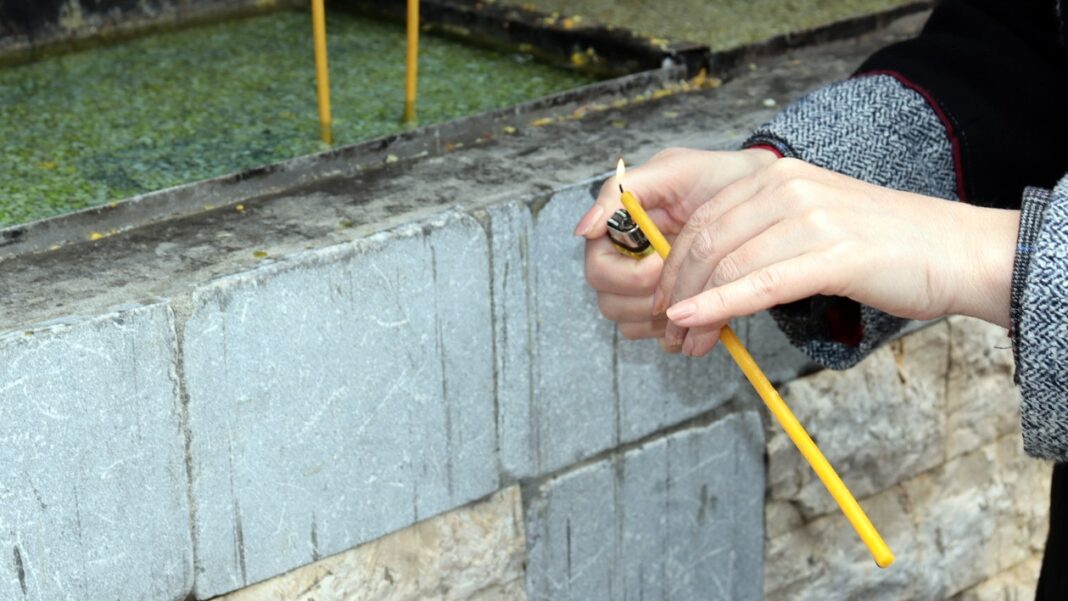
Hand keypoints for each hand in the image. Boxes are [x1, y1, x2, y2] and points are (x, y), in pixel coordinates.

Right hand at [575, 147, 777, 345]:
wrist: (761, 195)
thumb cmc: (715, 178)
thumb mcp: (671, 170)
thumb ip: (620, 192)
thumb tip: (582, 230)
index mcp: (618, 234)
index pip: (598, 269)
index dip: (625, 275)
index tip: (660, 262)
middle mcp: (625, 264)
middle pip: (609, 303)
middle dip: (648, 298)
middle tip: (686, 281)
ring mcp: (645, 290)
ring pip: (630, 324)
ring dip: (663, 317)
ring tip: (697, 292)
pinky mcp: (669, 309)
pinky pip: (657, 335)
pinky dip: (677, 329)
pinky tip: (701, 307)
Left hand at [656, 158, 1019, 355]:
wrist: (955, 251)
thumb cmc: (881, 246)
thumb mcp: (809, 223)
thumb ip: (759, 236)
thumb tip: (708, 276)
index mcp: (776, 175)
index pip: (702, 219)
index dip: (673, 265)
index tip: (663, 300)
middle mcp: (788, 187)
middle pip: (706, 242)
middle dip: (676, 290)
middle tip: (668, 330)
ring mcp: (811, 217)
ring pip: (727, 265)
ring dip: (695, 308)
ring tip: (684, 341)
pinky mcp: (834, 254)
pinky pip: (760, 284)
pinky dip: (718, 305)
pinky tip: (695, 321)